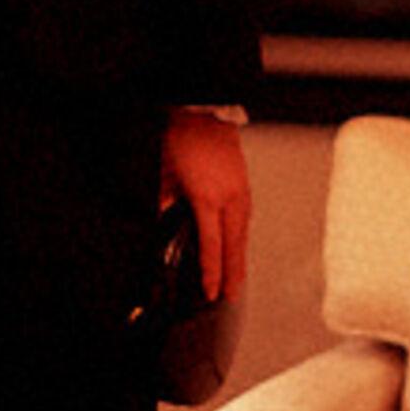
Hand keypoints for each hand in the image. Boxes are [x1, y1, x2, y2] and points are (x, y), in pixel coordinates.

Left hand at [160, 111, 250, 303]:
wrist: (205, 115)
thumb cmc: (184, 140)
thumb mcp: (164, 175)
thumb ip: (166, 203)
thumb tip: (164, 222)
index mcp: (208, 199)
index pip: (212, 246)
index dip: (211, 272)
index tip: (211, 292)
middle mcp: (229, 199)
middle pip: (234, 246)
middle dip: (233, 274)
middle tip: (231, 295)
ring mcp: (241, 193)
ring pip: (243, 234)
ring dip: (240, 258)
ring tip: (237, 279)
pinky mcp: (244, 187)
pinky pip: (245, 220)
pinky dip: (242, 238)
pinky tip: (238, 247)